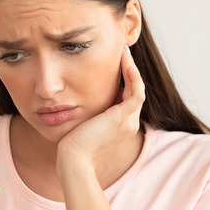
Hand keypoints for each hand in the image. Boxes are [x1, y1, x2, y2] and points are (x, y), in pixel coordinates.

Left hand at [57, 45, 144, 168]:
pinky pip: (136, 92)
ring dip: (131, 68)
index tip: (115, 60)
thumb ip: (89, 110)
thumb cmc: (72, 144)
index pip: (127, 95)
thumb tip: (79, 94)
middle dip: (129, 69)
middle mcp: (129, 123)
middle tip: (122, 50)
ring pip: (137, 88)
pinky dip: (133, 77)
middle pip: (134, 90)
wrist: (74, 159)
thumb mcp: (84, 122)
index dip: (124, 77)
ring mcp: (128, 121)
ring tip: (123, 51)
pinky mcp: (122, 118)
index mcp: (121, 124)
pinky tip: (125, 63)